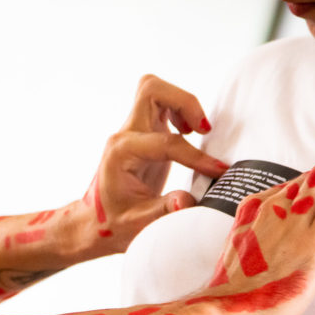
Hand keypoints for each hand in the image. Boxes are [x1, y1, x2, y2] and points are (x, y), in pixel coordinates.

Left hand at [81, 75, 228, 254]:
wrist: (96, 223)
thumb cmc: (114, 224)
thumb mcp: (138, 224)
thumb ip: (163, 211)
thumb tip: (187, 201)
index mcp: (121, 153)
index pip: (165, 143)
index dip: (196, 156)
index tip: (219, 171)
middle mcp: (125, 135)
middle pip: (151, 90)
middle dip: (184, 102)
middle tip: (202, 130)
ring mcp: (133, 130)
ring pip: (154, 90)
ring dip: (182, 102)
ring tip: (199, 130)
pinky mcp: (143, 133)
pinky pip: (160, 103)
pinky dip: (179, 109)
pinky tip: (189, 133)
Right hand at [190, 164, 314, 314]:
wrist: (230, 311)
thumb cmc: (235, 290)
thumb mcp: (239, 246)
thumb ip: (260, 230)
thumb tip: (281, 234)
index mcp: (253, 207)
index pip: (295, 182)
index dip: (313, 198)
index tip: (314, 219)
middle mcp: (273, 207)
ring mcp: (293, 221)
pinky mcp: (314, 242)